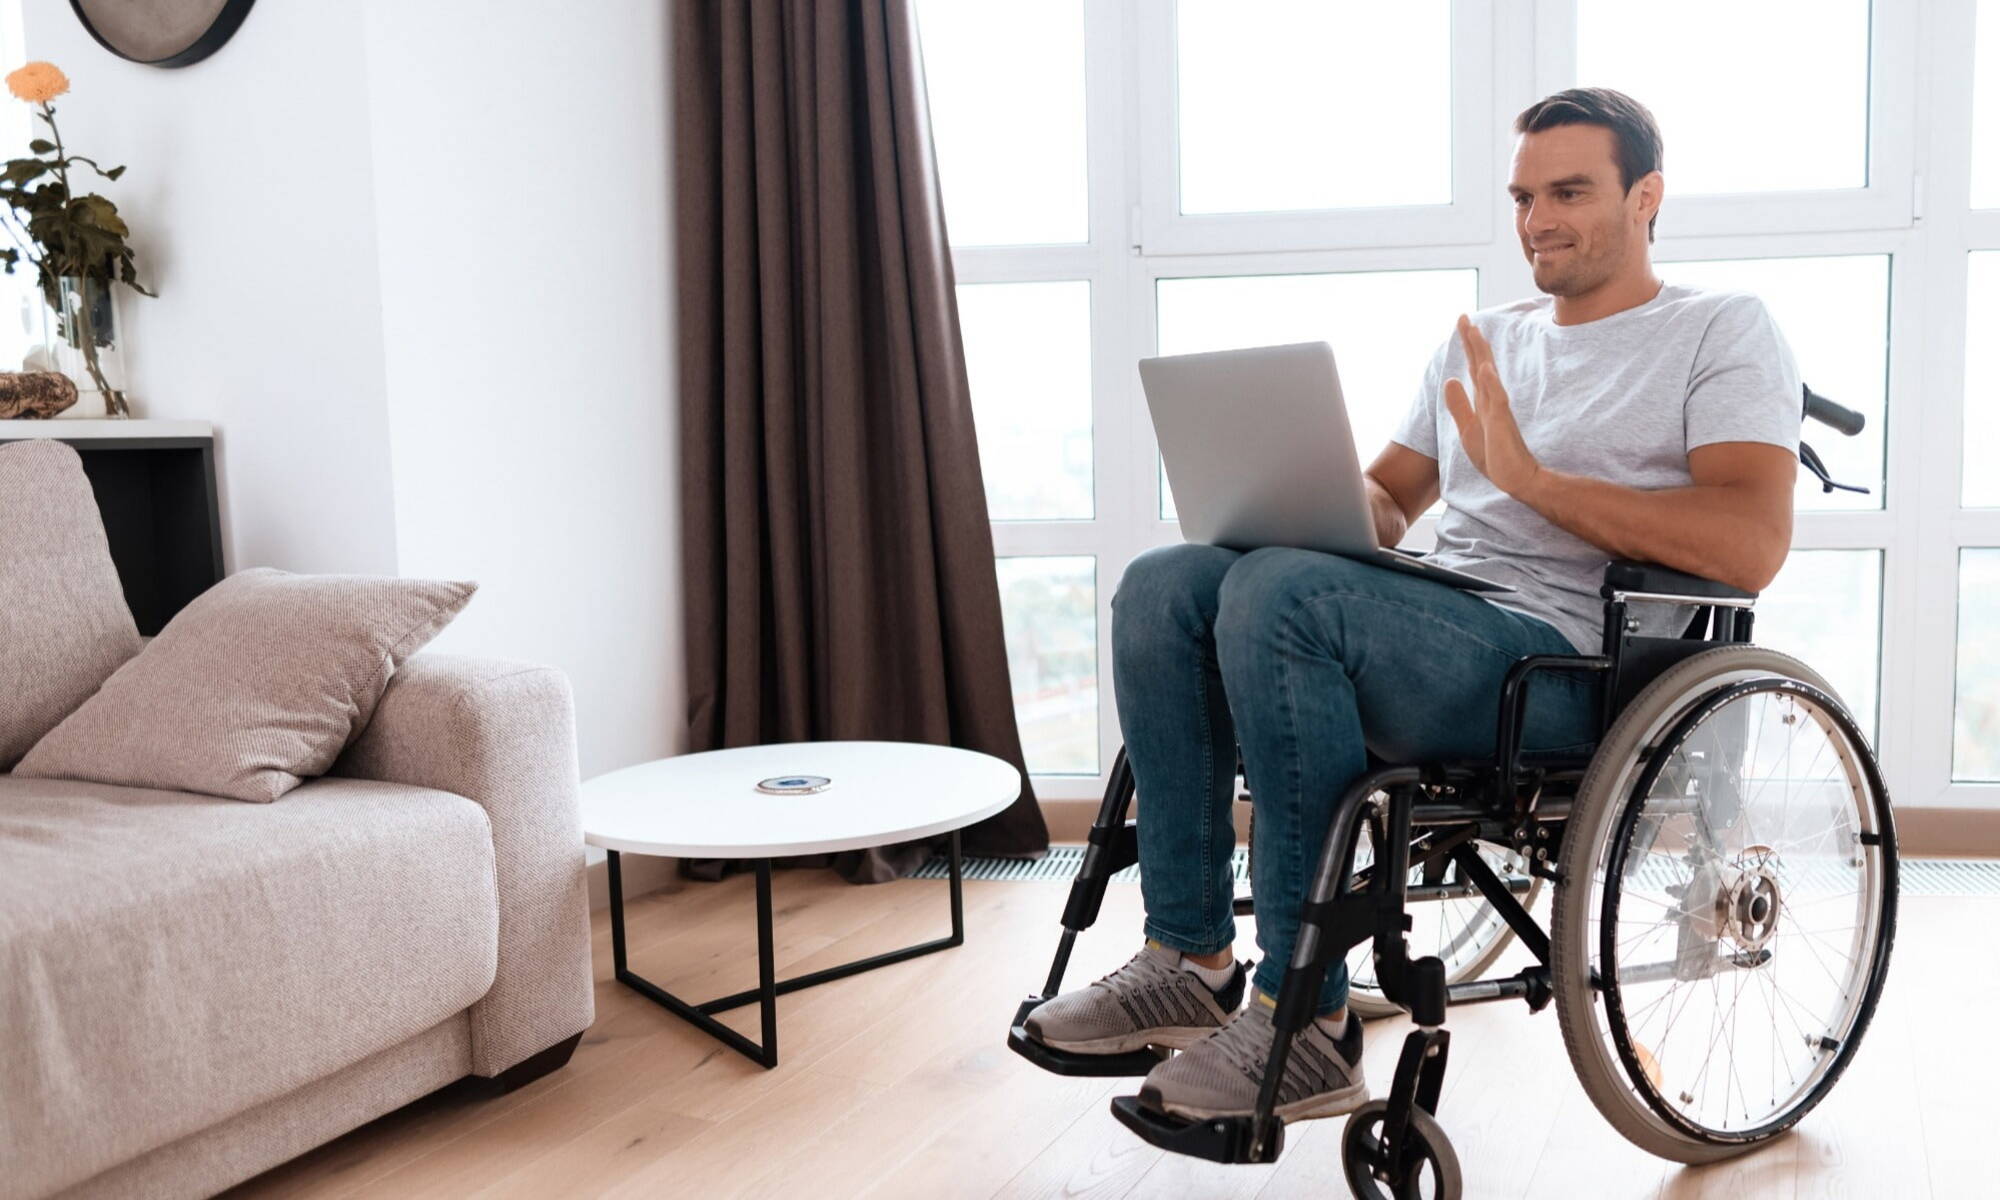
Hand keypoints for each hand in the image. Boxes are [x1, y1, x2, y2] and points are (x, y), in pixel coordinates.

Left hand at [1442, 314, 1542, 498]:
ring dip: (1481, 354)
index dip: (1468, 345)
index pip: (1474, 367)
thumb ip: (1459, 404)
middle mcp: (1491, 399)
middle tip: (1463, 317)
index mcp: (1483, 400)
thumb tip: (1450, 380)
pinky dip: (1492, 384)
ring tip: (1474, 332)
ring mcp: (1498, 410)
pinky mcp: (1503, 424)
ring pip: (1489, 376)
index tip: (1462, 322)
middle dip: (1472, 341)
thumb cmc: (1494, 455)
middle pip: (1481, 364)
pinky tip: (1485, 369)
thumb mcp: (1468, 428)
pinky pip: (1498, 401)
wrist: (1515, 478)